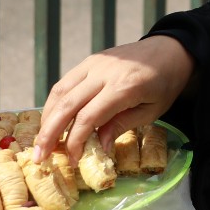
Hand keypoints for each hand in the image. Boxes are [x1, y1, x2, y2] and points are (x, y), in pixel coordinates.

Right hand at [32, 37, 195, 164]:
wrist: (170, 49)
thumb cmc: (165, 83)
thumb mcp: (152, 110)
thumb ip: (122, 126)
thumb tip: (99, 148)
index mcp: (124, 86)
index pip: (89, 117)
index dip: (75, 141)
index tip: (72, 160)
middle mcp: (104, 72)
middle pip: (67, 104)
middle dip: (49, 133)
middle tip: (39, 157)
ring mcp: (93, 63)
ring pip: (60, 91)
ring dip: (46, 118)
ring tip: (41, 142)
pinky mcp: (89, 60)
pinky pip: (65, 82)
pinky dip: (54, 102)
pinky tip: (51, 120)